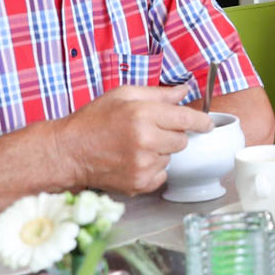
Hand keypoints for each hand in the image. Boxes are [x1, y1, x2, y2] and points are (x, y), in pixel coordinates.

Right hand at [56, 85, 212, 194]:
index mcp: (143, 115)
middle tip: (150, 131)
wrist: (68, 152)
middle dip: (171, 135)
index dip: (201, 121)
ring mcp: (143, 165)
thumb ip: (158, 93)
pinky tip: (133, 161)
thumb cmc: (93, 121)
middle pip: (182, 140)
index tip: (206, 123)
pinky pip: (162, 175)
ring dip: (160, 152)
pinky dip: (152, 169)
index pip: (187, 118)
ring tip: (135, 146)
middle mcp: (146, 141)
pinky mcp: (139, 183)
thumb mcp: (122, 95)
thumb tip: (184, 91)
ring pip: (171, 158)